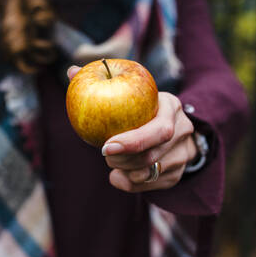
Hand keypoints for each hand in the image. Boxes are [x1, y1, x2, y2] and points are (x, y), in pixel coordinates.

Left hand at [67, 65, 196, 192]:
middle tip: (104, 155)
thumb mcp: (129, 90)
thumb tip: (72, 71)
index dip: (132, 141)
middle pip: (152, 155)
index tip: (105, 147)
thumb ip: (101, 81)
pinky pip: (150, 186)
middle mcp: (183, 131)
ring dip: (124, 171)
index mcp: (171, 106)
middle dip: (122, 159)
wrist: (170, 125)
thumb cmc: (139, 106)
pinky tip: (117, 175)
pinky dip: (129, 183)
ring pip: (150, 173)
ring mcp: (183, 154)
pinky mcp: (177, 173)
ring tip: (112, 162)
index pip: (159, 129)